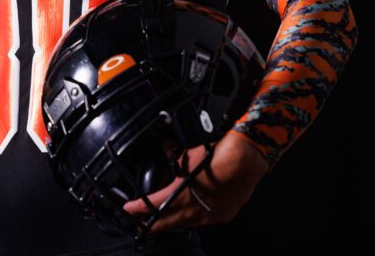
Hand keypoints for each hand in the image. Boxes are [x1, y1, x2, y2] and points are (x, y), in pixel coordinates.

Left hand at [121, 132, 269, 233]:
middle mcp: (196, 210)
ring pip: (185, 223)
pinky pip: (202, 220)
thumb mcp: (187, 154)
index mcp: (183, 195)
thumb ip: (173, 156)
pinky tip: (187, 215)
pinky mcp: (222, 215)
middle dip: (150, 224)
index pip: (154, 206)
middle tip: (138, 225)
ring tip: (159, 221)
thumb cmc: (219, 156)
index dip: (139, 209)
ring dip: (171, 222)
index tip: (128, 210)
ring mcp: (210, 215)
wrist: (245, 159)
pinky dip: (192, 218)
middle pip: (167, 222)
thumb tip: (165, 148)